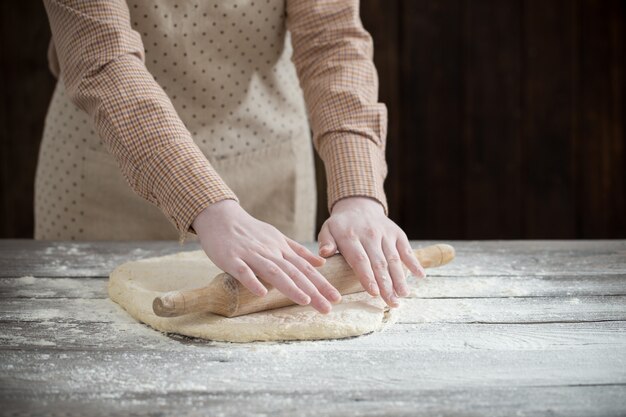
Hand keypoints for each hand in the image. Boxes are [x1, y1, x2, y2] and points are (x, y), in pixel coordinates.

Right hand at [192, 200, 341, 313]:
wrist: (220, 217)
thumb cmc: (249, 231)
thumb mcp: (277, 237)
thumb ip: (298, 251)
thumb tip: (322, 262)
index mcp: (281, 249)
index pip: (305, 268)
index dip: (321, 283)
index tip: (336, 297)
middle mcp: (270, 252)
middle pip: (294, 272)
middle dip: (312, 290)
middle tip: (328, 308)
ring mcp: (251, 255)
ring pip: (273, 271)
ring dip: (290, 286)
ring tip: (305, 301)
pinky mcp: (231, 258)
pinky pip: (243, 271)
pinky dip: (252, 281)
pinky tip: (261, 294)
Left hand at [317, 196, 425, 307]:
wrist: (359, 206)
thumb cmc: (341, 225)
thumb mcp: (328, 230)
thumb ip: (325, 242)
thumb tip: (324, 254)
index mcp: (350, 236)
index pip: (360, 259)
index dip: (368, 277)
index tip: (374, 293)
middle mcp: (370, 235)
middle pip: (379, 263)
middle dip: (387, 285)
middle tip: (392, 303)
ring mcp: (385, 234)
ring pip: (394, 259)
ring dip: (400, 278)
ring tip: (403, 295)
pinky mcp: (397, 234)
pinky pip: (406, 249)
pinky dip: (414, 262)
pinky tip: (420, 276)